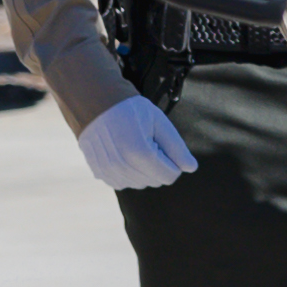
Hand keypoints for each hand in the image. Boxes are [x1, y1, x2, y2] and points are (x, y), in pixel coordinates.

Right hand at [75, 96, 196, 192]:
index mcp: (139, 153)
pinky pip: (123, 183)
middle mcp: (122, 166)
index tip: (162, 144)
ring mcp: (109, 171)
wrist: (95, 103)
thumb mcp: (160, 122)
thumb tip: (191, 168)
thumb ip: (177, 148)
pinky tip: (123, 154)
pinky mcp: (100, 173)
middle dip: (158, 165)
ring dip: (143, 170)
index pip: (170, 175)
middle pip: (155, 181)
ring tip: (134, 146)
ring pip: (140, 184)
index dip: (173, 161)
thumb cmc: (132, 111)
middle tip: (147, 142)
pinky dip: (128, 173)